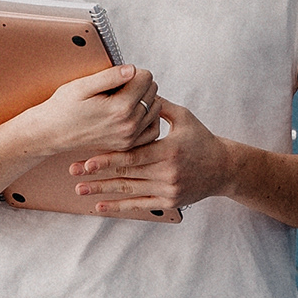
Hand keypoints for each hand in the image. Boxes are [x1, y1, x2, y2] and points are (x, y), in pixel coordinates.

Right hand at [25, 63, 161, 161]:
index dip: (134, 71)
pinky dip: (147, 118)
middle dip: (139, 85)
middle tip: (118, 87)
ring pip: (156, 109)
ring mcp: (129, 138)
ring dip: (144, 100)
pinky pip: (152, 129)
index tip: (118, 75)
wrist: (51, 133)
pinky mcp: (127, 145)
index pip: (146, 78)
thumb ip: (110, 77)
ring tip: (124, 98)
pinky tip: (133, 112)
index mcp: (120, 108)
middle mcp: (129, 125)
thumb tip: (132, 69)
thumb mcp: (82, 86)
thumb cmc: (63, 108)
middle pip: (153, 92)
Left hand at [74, 100, 233, 216]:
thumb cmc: (202, 139)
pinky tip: (99, 207)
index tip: (87, 160)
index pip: (133, 156)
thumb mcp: (184, 117)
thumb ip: (159, 106)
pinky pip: (140, 205)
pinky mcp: (169, 201)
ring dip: (102, 191)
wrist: (224, 168)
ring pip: (129, 191)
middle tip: (73, 172)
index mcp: (169, 150)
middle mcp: (168, 172)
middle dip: (98, 174)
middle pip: (126, 174)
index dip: (108, 159)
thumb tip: (136, 90)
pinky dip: (118, 207)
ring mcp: (168, 189)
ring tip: (79, 189)